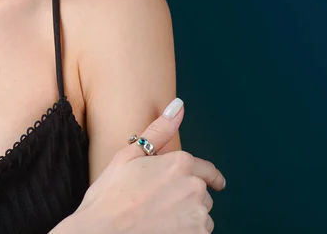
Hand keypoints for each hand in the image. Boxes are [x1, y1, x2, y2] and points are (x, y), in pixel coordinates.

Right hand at [71, 98, 225, 233]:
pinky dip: (185, 233)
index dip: (211, 177)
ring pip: (200, 217)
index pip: (208, 171)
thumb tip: (178, 106)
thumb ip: (159, 131)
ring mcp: (197, 217)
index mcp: (180, 164)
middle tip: (158, 205)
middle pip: (201, 195)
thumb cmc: (109, 198)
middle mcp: (194, 188)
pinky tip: (162, 231)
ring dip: (186, 219)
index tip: (217, 183)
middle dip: (186, 199)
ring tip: (157, 220)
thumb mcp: (128, 156)